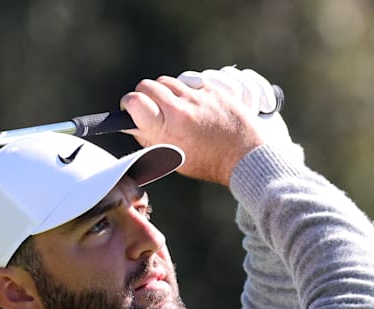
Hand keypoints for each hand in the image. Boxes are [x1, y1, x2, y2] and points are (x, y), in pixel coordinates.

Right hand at [120, 67, 299, 184]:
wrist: (245, 156)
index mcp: (166, 130)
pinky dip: (187, 91)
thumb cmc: (208, 162)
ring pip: (167, 81)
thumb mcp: (173, 158)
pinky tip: (193, 105)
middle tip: (150, 106)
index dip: (129, 104)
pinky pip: (189, 82)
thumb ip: (149, 140)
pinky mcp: (211, 90)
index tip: (131, 109)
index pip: (133, 101)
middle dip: (143, 94)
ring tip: (173, 106)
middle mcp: (179, 110)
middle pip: (146, 85)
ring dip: (165, 91)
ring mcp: (196, 97)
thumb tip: (131, 124)